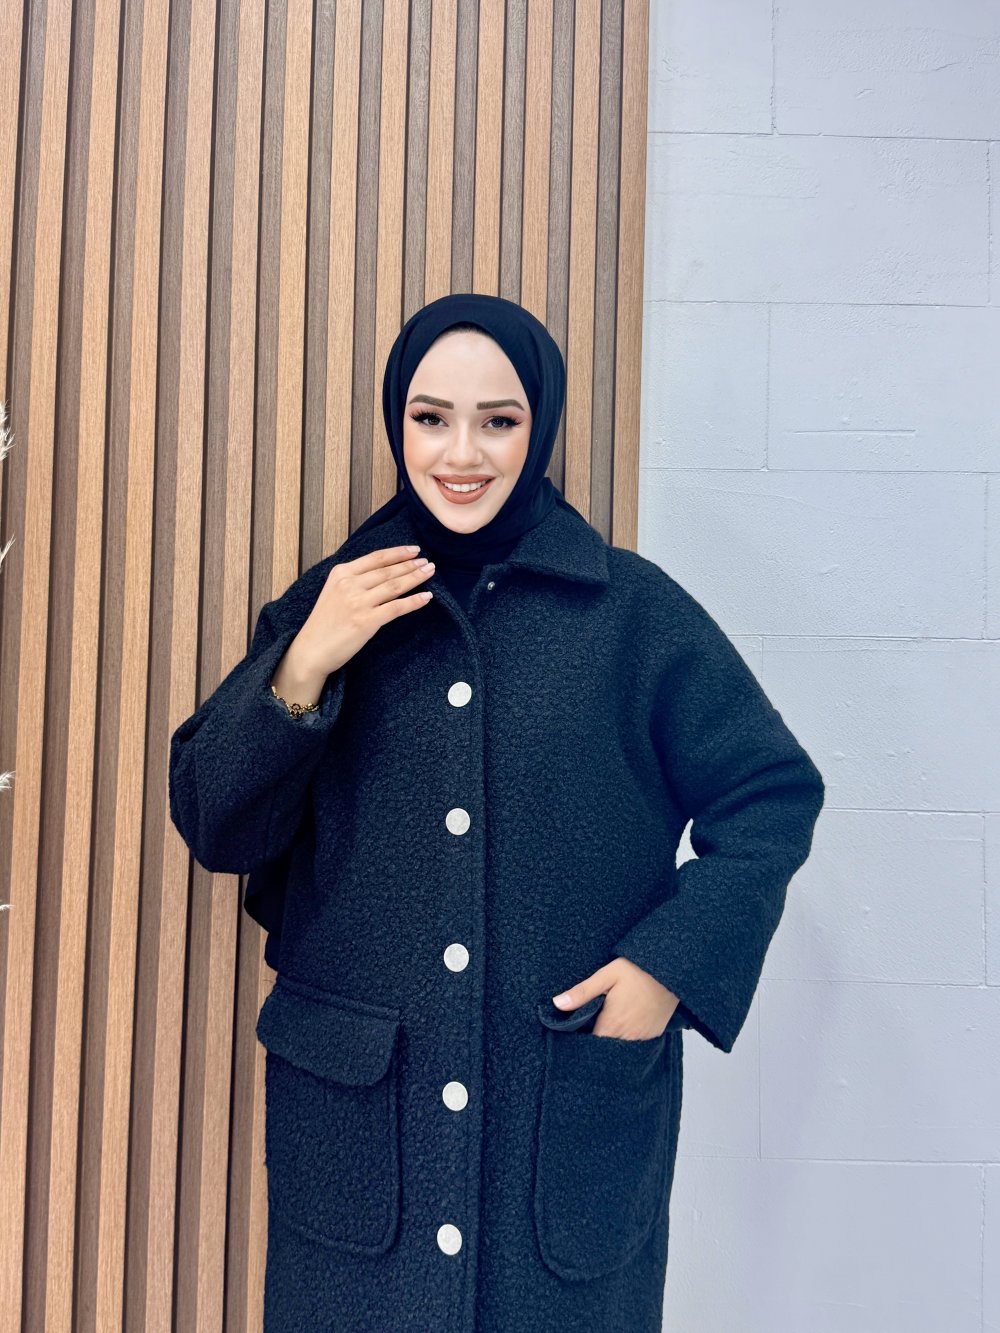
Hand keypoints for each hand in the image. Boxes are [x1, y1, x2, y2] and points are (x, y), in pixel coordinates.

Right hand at [295, 545, 436, 676]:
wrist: (311, 650)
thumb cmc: (324, 624)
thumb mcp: (334, 592)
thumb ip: (353, 580)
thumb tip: (382, 573)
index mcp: (341, 573)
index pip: (376, 558)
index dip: (398, 553)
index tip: (414, 550)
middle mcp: (349, 584)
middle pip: (388, 571)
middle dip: (410, 564)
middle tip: (427, 562)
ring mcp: (358, 602)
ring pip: (394, 585)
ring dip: (415, 577)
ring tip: (429, 572)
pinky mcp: (366, 621)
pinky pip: (396, 607)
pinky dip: (414, 601)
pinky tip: (426, 597)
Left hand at [552, 957, 679, 1039]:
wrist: (671, 971)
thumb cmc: (637, 970)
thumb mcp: (606, 975)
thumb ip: (582, 993)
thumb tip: (557, 1004)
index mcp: (612, 1023)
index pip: (590, 1044)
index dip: (580, 1041)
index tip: (574, 1033)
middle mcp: (627, 1036)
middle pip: (605, 1048)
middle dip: (595, 1041)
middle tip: (588, 1028)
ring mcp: (643, 1037)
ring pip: (620, 1048)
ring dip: (612, 1040)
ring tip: (606, 1025)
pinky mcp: (654, 1034)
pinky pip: (636, 1044)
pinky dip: (627, 1039)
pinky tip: (623, 1026)